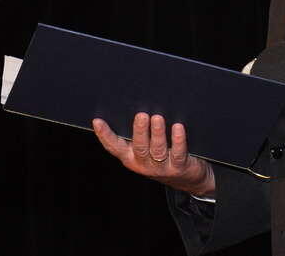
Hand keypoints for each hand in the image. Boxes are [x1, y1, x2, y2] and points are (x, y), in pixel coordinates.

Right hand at [93, 113, 215, 196]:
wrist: (187, 178)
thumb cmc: (164, 155)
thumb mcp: (148, 146)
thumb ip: (141, 132)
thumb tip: (136, 104)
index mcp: (131, 157)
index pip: (114, 147)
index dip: (105, 135)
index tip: (97, 121)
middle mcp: (143, 164)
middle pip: (139, 147)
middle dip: (140, 131)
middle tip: (141, 115)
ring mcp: (161, 168)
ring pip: (157, 150)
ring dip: (158, 133)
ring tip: (158, 118)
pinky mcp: (178, 167)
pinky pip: (178, 153)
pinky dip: (178, 140)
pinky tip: (178, 127)